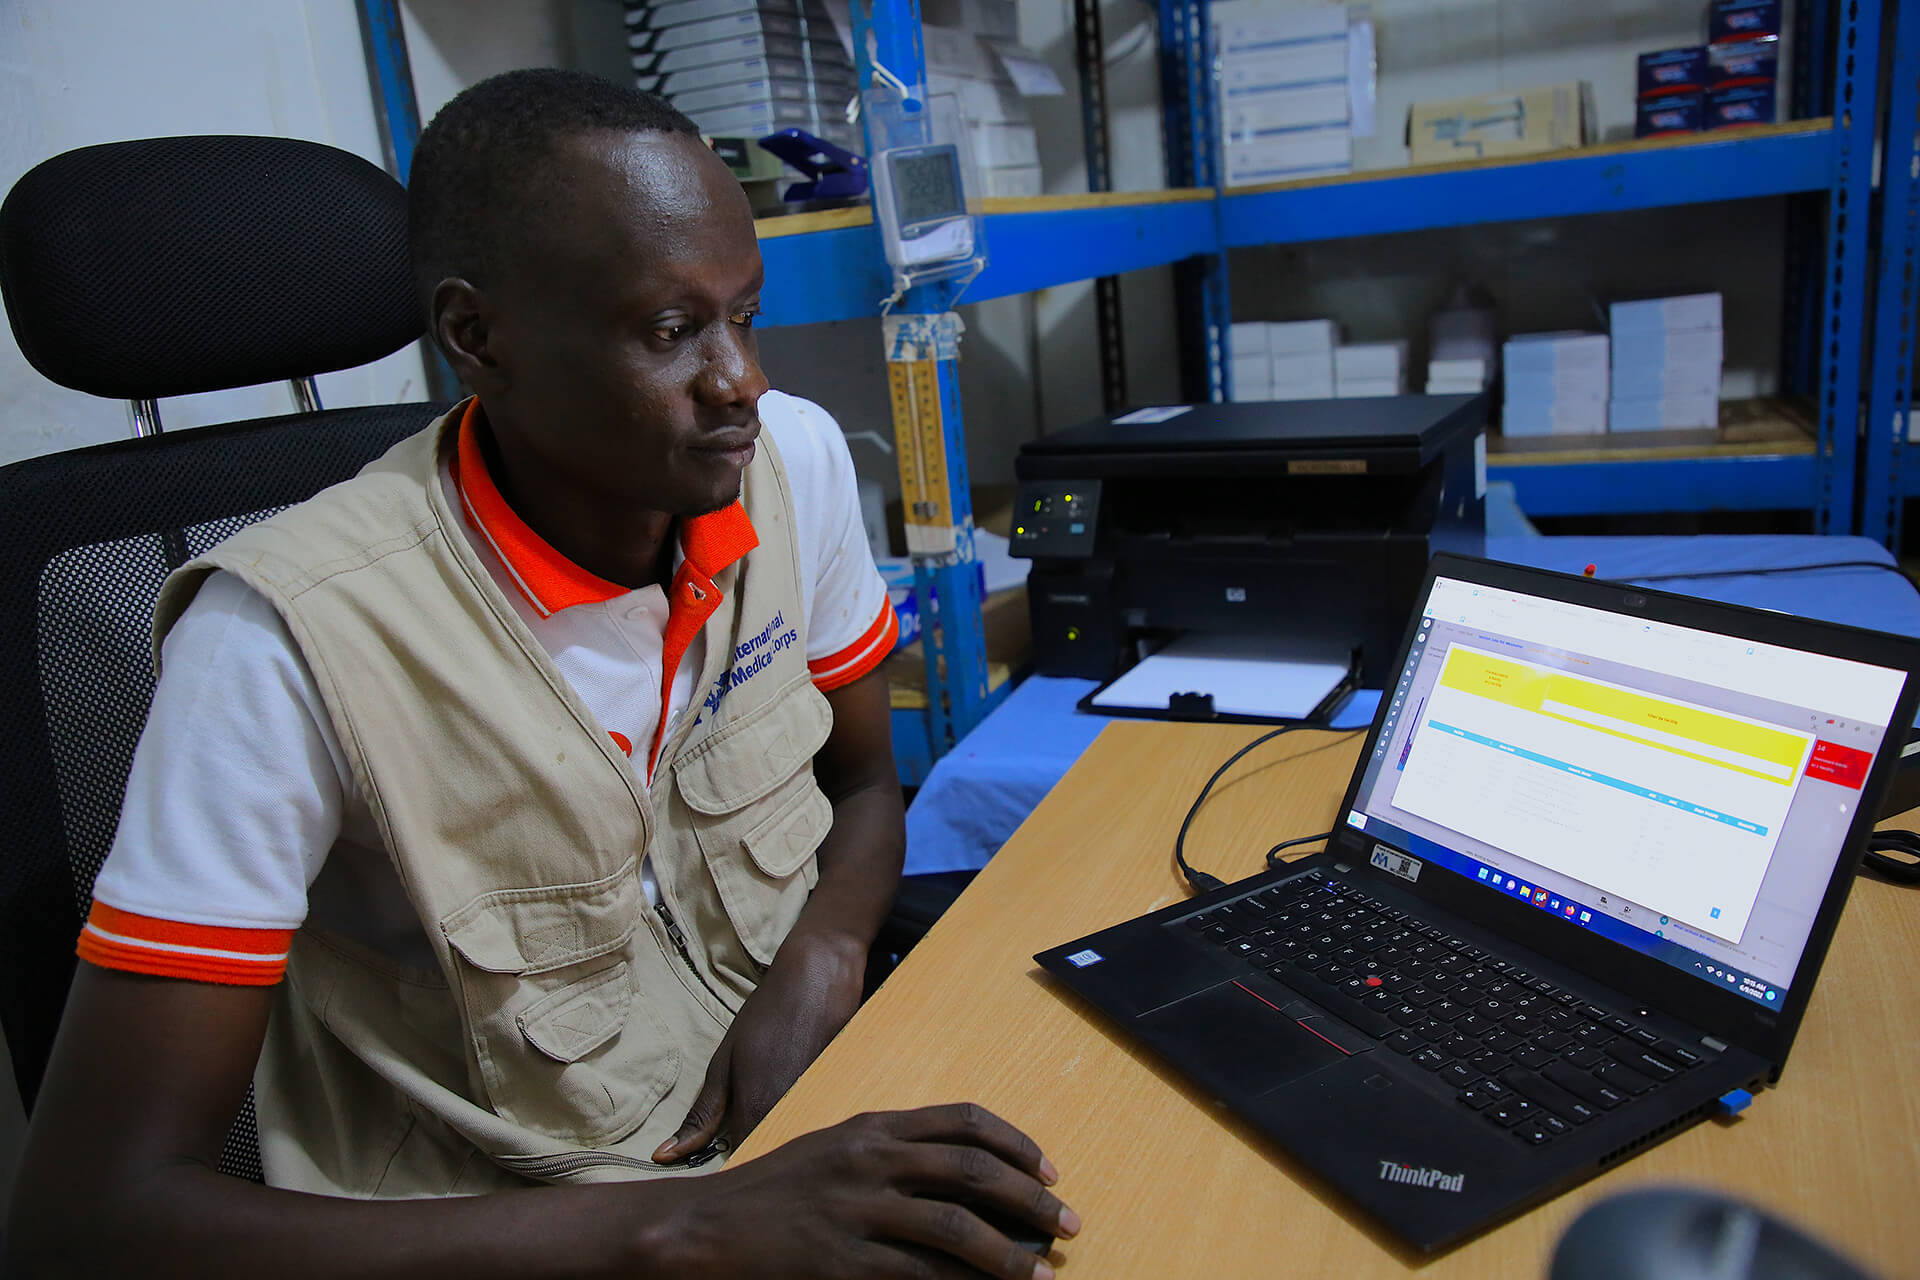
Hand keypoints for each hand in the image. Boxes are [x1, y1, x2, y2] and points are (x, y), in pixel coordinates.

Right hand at [641, 1104, 1079, 1278]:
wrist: (709, 1225)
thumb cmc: (777, 1190)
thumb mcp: (836, 1149)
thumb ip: (892, 1151)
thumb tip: (961, 1172)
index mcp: (874, 1127)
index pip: (964, 1121)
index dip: (1016, 1146)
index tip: (1049, 1172)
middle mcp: (872, 1159)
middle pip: (974, 1171)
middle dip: (1031, 1199)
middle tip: (1067, 1223)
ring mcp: (858, 1211)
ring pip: (957, 1228)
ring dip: (1011, 1255)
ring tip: (1044, 1273)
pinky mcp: (844, 1262)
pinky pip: (920, 1275)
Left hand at [656, 928, 865, 1160]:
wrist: (818, 975)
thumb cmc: (766, 1015)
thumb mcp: (724, 1063)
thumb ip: (701, 1115)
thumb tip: (665, 1156)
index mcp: (757, 1109)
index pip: (740, 1165)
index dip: (727, 1173)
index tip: (715, 1175)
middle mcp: (790, 1115)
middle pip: (769, 1157)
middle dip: (755, 1161)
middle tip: (742, 1149)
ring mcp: (820, 1107)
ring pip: (795, 1144)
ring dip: (780, 1144)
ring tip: (770, 1133)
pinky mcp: (841, 1098)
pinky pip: (816, 1127)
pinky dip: (804, 1127)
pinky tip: (796, 1115)